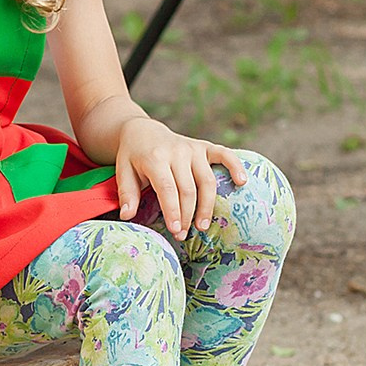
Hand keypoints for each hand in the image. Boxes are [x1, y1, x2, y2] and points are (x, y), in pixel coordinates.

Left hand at [113, 117, 247, 239]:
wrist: (143, 131)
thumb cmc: (133, 156)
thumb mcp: (123, 171)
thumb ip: (127, 193)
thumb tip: (127, 216)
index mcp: (155, 158)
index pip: (167, 188)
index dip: (173, 210)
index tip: (176, 230)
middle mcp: (177, 152)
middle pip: (188, 189)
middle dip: (188, 215)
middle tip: (184, 235)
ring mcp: (192, 148)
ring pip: (207, 180)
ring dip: (207, 205)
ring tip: (203, 226)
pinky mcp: (204, 146)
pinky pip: (224, 154)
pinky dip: (235, 166)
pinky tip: (242, 182)